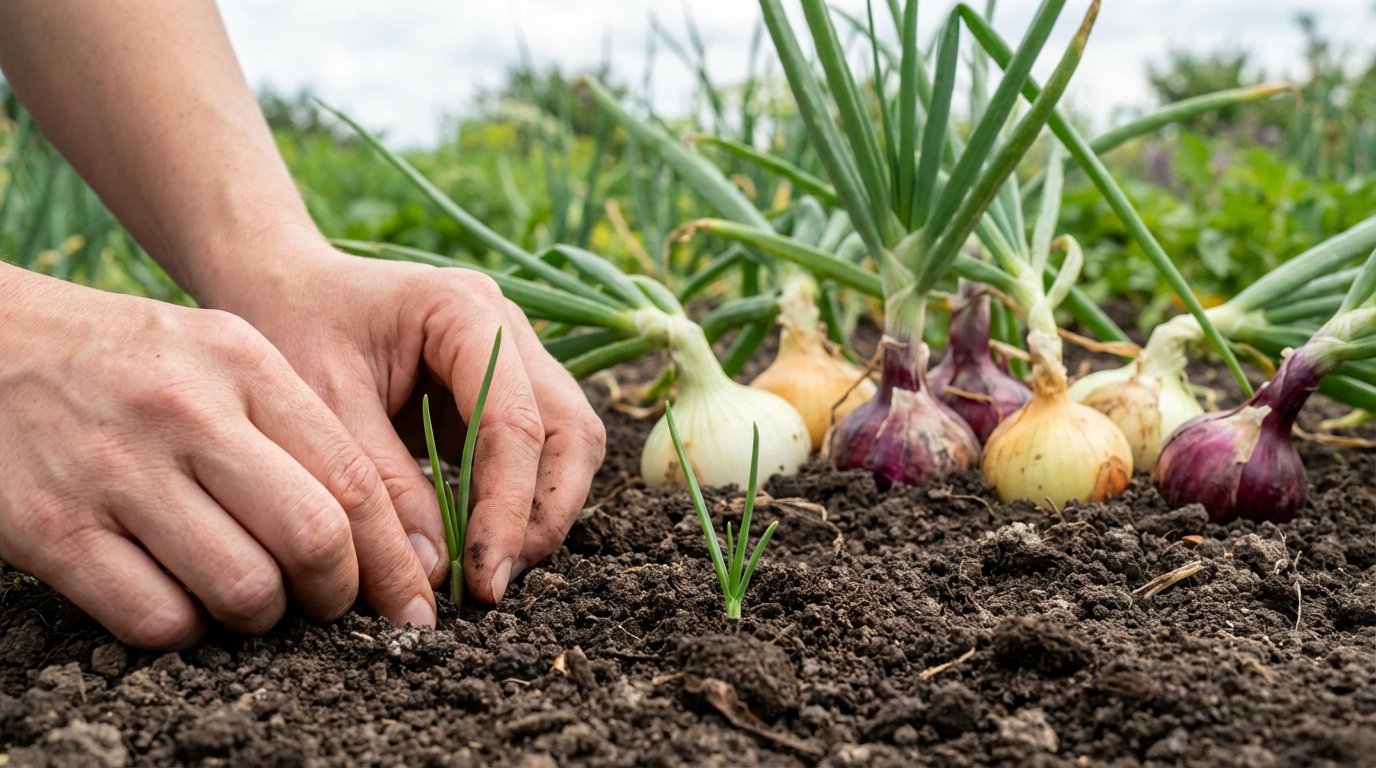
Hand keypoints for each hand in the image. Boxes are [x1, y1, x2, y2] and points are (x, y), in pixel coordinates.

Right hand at [0, 265, 435, 647]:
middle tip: (327, 605)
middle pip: (313, 537)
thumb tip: (380, 533)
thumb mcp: (221, 355)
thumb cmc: (131, 363)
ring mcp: (115, 470)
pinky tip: (178, 599)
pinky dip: (184, 630)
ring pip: (243, 589)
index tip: (408, 596)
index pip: (353, 478)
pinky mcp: (50, 527)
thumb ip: (298, 428)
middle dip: (337, 593)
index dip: (392, 554)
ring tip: (249, 598)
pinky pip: (158, 618)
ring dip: (261, 616)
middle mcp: (185, 411)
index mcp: (242, 364)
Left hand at [200, 234, 605, 603]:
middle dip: (543, 515)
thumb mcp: (320, 404)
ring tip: (488, 573)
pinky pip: (539, 454)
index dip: (507, 509)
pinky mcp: (503, 395)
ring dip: (540, 514)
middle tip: (493, 584)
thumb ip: (380, 484)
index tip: (481, 582)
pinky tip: (477, 546)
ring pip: (570, 444)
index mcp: (468, 311)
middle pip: (570, 431)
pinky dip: (520, 504)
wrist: (279, 289)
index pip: (516, 421)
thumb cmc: (290, 327)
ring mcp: (516, 360)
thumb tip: (434, 571)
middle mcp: (510, 330)